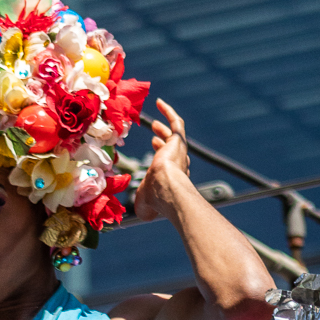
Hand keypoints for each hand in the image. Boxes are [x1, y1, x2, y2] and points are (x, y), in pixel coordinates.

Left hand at [133, 99, 191, 221]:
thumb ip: (143, 208)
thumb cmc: (156, 198)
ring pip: (174, 135)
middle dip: (163, 142)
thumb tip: (140, 216)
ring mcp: (179, 151)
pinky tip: (159, 103)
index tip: (154, 148)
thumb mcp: (145, 206)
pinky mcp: (177, 141)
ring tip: (154, 122)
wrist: (166, 188)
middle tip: (155, 134)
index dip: (161, 155)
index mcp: (172, 178)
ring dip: (164, 128)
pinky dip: (168, 112)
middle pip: (172, 149)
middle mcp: (178, 164)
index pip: (169, 164)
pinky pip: (175, 122)